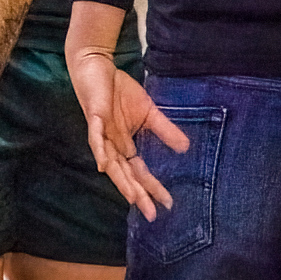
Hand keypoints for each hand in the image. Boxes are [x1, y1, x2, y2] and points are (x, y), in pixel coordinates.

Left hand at [67, 50, 188, 220]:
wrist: (96, 65)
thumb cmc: (118, 89)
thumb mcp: (148, 111)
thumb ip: (164, 130)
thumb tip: (185, 147)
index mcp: (124, 144)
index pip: (139, 171)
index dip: (151, 187)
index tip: (167, 204)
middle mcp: (112, 144)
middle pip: (125, 174)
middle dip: (138, 193)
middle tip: (151, 213)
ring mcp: (102, 132)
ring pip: (111, 162)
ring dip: (121, 180)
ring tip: (133, 197)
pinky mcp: (95, 117)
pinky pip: (96, 137)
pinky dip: (100, 151)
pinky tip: (104, 165)